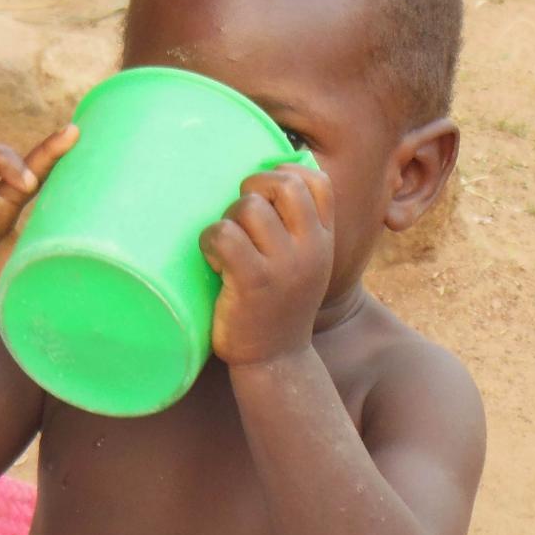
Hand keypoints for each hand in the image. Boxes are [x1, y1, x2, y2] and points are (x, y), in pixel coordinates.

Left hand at [199, 164, 334, 366]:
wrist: (275, 361)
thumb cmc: (279, 306)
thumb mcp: (304, 265)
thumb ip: (299, 228)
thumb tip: (278, 175)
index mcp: (324, 240)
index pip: (317, 181)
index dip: (285, 174)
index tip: (264, 195)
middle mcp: (310, 249)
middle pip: (284, 184)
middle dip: (252, 188)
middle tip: (239, 216)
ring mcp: (283, 266)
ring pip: (248, 207)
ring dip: (227, 219)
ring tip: (226, 245)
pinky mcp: (252, 282)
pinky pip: (224, 234)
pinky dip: (210, 240)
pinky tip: (214, 260)